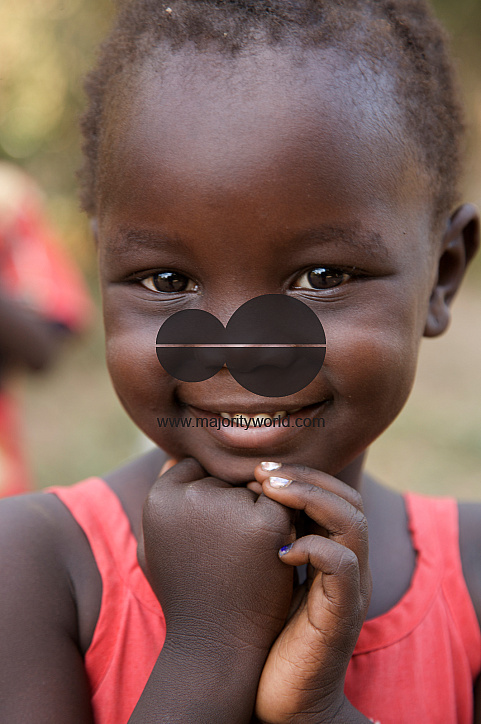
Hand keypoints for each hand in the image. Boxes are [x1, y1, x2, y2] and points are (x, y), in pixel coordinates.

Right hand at [138, 457, 295, 665]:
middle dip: (234, 507)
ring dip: (257, 514)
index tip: (207, 541)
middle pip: (228, 478)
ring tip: (244, 558)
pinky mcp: (265, 522)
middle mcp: (189, 495)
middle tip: (226, 554)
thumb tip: (176, 458)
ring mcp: (228, 506)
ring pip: (257, 488)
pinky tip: (269, 556)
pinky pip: (283, 504)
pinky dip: (281, 527)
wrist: (215, 648)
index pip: (196, 470)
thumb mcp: (154, 547)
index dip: (208, 505)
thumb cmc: (186, 594)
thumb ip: (162, 499)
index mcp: (158, 498)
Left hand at [251, 462, 371, 723]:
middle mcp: (347, 566)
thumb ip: (260, 541)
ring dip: (311, 500)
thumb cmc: (264, 635)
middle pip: (349, 498)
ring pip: (353, 522)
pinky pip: (343, 566)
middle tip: (262, 473)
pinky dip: (314, 548)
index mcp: (330, 553)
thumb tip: (228, 500)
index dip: (299, 474)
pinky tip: (279, 550)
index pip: (333, 492)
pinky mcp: (341, 617)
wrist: (283, 701)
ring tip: (269, 494)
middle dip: (305, 478)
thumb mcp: (263, 576)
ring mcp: (349, 591)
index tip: (257, 468)